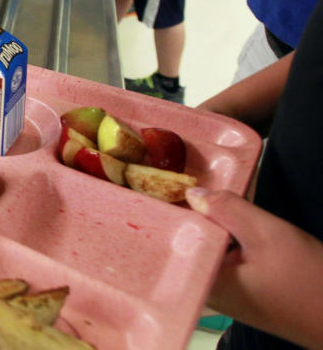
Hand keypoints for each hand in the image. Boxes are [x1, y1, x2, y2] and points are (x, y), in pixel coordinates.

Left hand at [186, 188, 322, 347]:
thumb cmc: (309, 280)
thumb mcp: (267, 234)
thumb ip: (227, 210)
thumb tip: (192, 193)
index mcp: (204, 282)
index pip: (176, 240)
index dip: (173, 210)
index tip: (169, 184)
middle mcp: (208, 291)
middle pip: (191, 243)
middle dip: (194, 215)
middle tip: (187, 183)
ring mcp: (226, 295)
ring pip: (209, 249)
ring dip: (213, 225)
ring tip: (206, 194)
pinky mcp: (243, 293)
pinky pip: (224, 259)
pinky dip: (227, 239)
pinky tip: (230, 219)